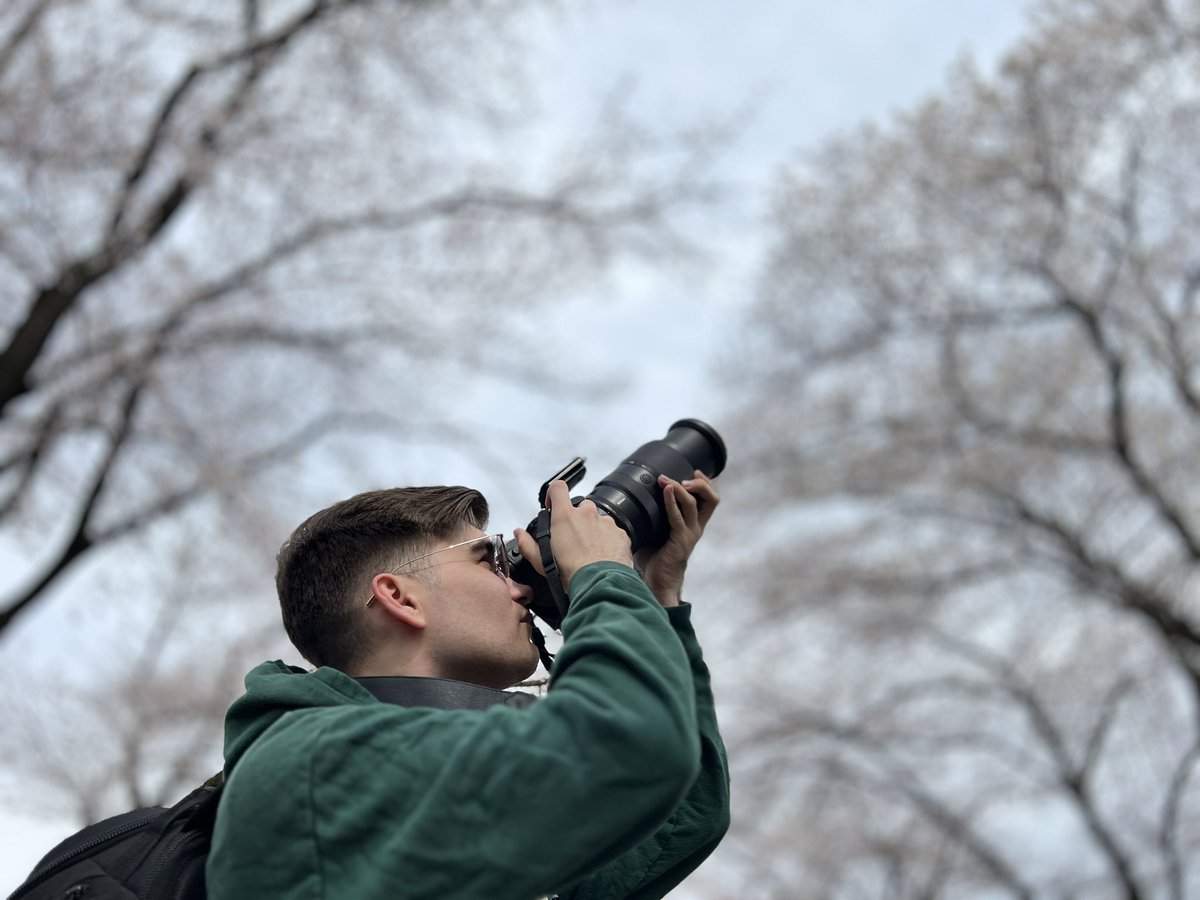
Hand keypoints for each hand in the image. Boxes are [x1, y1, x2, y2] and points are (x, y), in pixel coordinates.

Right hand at [515, 479, 632, 590]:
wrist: (600, 584)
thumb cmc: (572, 573)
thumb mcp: (541, 561)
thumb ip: (527, 544)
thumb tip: (519, 534)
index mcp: (565, 516)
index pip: (558, 488)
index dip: (554, 494)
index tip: (553, 506)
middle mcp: (587, 514)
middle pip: (581, 507)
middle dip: (577, 520)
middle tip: (573, 540)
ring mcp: (606, 522)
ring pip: (598, 520)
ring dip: (593, 531)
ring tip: (589, 552)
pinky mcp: (620, 533)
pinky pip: (613, 532)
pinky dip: (608, 541)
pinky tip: (602, 556)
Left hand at [635, 470, 719, 607]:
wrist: (658, 583)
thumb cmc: (654, 559)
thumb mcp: (654, 531)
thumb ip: (651, 515)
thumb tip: (631, 501)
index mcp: (693, 524)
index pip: (708, 500)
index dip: (706, 483)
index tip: (695, 471)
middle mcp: (696, 527)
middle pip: (711, 499)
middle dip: (702, 483)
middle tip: (685, 476)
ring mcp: (689, 533)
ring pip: (694, 503)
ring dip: (680, 487)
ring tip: (667, 481)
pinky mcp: (680, 540)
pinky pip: (678, 516)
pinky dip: (671, 500)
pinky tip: (665, 490)